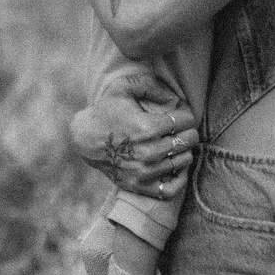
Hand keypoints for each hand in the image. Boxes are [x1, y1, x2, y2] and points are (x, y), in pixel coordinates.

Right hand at [69, 69, 198, 199]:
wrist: (85, 139)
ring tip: (175, 144)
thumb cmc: (107, 111)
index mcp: (146, 127)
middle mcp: (148, 152)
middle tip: (178, 130)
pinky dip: (179, 178)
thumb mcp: (122, 88)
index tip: (179, 115)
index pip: (186, 121)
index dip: (185, 115)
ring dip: (183, 151)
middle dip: (187, 132)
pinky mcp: (140, 186)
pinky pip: (172, 189)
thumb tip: (173, 97)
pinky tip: (175, 166)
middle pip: (188, 141)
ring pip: (184, 161)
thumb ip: (149, 85)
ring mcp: (144, 172)